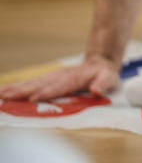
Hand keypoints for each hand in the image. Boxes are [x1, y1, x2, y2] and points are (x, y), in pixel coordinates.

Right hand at [0, 54, 120, 101]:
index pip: (59, 86)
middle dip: (23, 91)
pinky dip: (14, 88)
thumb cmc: (104, 75)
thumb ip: (103, 84)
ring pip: (30, 84)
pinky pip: (28, 84)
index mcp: (74, 78)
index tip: (34, 98)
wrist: (99, 64)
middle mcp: (59, 77)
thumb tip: (97, 90)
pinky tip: (1, 93)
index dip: (48, 92)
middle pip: (39, 84)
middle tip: (6, 97)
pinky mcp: (45, 81)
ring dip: (14, 89)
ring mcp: (50, 78)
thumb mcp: (109, 79)